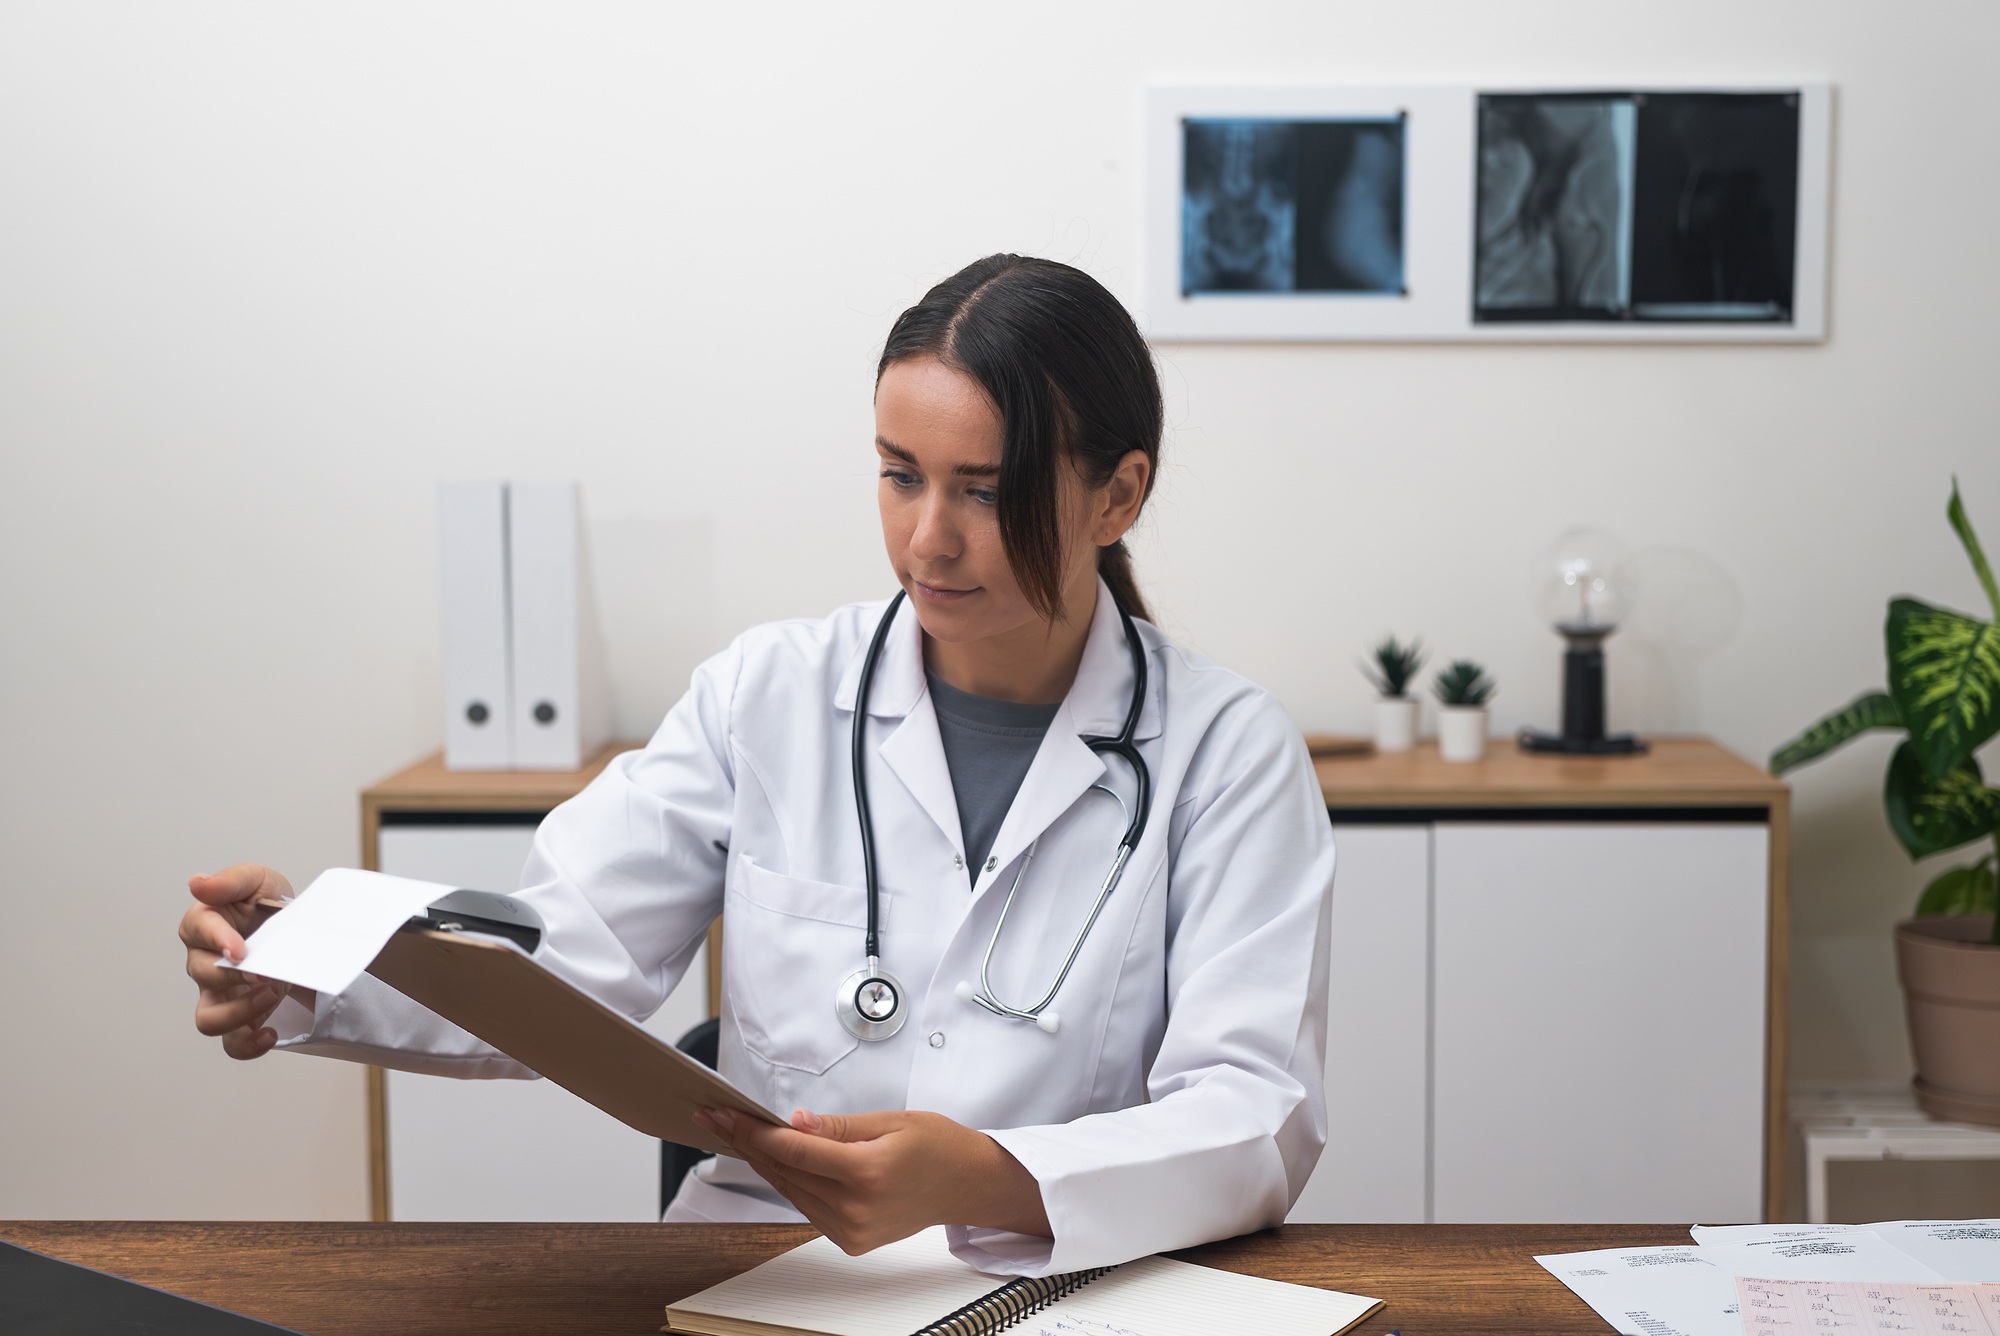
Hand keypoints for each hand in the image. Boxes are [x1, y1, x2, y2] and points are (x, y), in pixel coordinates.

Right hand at [179, 864, 313, 1059]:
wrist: (298, 930)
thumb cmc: (268, 904)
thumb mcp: (256, 880)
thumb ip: (229, 882)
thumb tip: (198, 883)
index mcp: (203, 925)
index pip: (199, 931)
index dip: (218, 941)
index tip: (241, 950)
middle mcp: (204, 963)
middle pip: (201, 977)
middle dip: (234, 978)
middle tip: (266, 974)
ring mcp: (221, 994)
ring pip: (208, 1018)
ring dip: (237, 1013)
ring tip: (271, 996)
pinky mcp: (243, 1016)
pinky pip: (234, 1042)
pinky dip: (248, 1045)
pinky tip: (270, 1034)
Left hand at [691, 1106, 1050, 1254]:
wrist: (966, 1185)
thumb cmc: (937, 1145)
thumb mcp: (890, 1121)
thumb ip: (837, 1127)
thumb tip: (794, 1122)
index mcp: (867, 1173)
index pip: (793, 1151)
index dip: (753, 1131)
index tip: (724, 1114)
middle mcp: (856, 1208)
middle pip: (785, 1172)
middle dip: (747, 1142)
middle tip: (717, 1117)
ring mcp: (852, 1230)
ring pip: (790, 1191)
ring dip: (763, 1162)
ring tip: (737, 1133)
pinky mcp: (851, 1240)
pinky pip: (807, 1206)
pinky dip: (789, 1181)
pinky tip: (774, 1159)